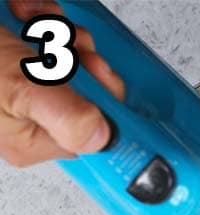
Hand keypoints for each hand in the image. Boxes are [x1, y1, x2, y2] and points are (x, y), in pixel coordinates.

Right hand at [1, 0, 124, 165]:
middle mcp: (25, 113)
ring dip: (58, 30)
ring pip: (69, 54)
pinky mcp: (14, 50)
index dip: (106, 102)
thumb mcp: (17, 88)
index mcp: (30, 138)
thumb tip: (105, 138)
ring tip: (30, 23)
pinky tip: (20, 9)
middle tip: (65, 47)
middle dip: (80, 58)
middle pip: (87, 89)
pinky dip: (37, 13)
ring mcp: (20, 79)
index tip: (103, 76)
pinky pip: (46, 30)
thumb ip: (66, 117)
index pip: (94, 133)